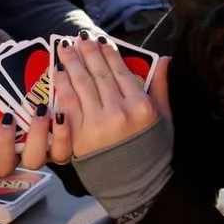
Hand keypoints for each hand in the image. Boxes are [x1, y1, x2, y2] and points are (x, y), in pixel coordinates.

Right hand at [0, 102, 71, 175]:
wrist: (46, 87)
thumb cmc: (14, 96)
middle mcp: (15, 155)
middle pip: (4, 166)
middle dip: (4, 144)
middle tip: (7, 117)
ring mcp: (37, 154)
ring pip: (35, 160)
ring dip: (36, 136)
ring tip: (40, 110)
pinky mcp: (60, 148)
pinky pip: (63, 151)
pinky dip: (63, 134)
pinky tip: (60, 114)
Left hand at [53, 37, 168, 159]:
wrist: (138, 186)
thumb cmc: (152, 151)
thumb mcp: (164, 118)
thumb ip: (161, 86)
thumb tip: (165, 59)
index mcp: (141, 106)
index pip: (120, 71)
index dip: (107, 52)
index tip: (98, 39)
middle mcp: (118, 112)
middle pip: (98, 74)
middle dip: (86, 53)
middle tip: (77, 37)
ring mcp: (97, 124)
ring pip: (81, 86)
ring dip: (71, 64)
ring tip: (64, 48)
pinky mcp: (80, 137)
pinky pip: (69, 105)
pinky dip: (62, 86)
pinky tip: (58, 73)